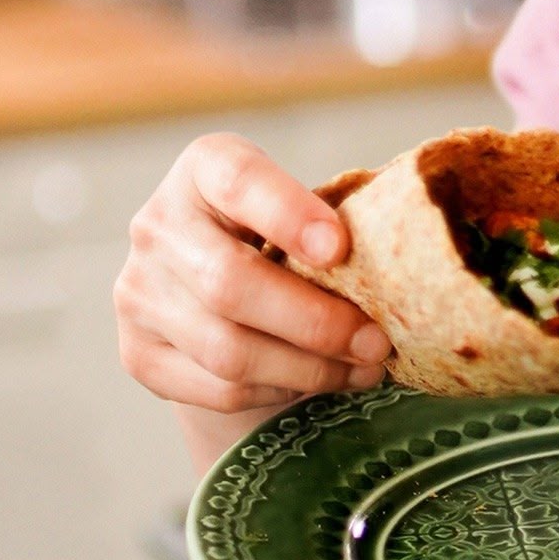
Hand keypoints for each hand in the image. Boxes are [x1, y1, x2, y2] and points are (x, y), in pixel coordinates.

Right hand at [115, 135, 389, 458]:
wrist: (216, 297)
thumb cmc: (286, 242)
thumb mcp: (306, 211)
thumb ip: (346, 219)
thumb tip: (420, 248)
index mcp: (205, 169)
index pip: (239, 181)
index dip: (289, 214)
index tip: (340, 248)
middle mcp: (157, 225)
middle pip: (230, 284)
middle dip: (316, 322)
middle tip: (377, 342)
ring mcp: (138, 293)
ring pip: (228, 349)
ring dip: (310, 368)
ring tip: (363, 369)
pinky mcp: (138, 353)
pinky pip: (219, 388)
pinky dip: (279, 390)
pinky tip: (317, 379)